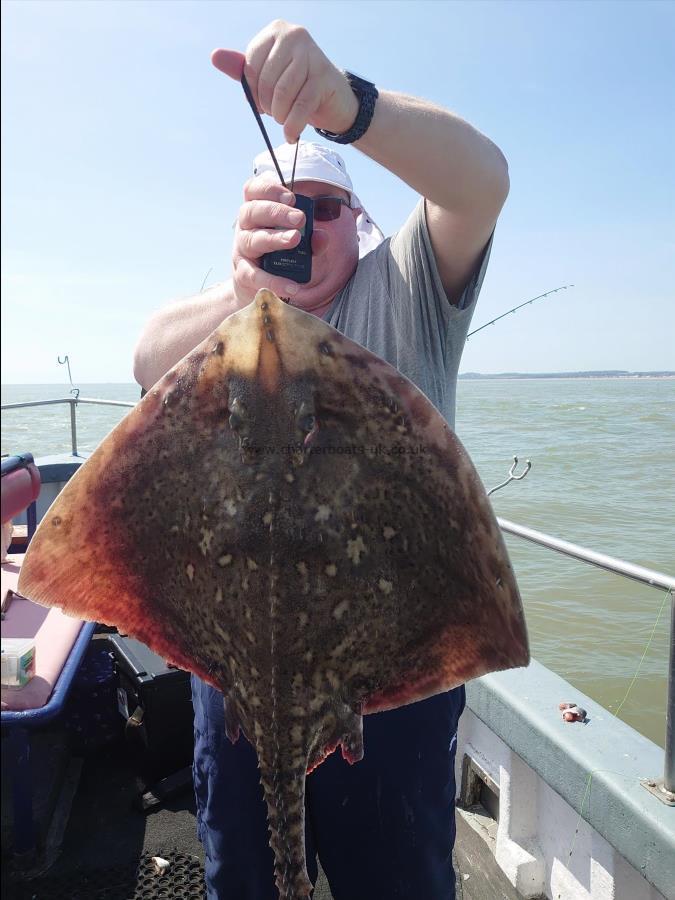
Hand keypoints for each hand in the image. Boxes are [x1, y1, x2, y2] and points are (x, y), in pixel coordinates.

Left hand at [211, 20, 357, 142]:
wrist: (334, 98)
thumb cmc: (297, 86)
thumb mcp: (267, 76)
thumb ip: (242, 69)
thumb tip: (215, 56)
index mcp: (276, 31)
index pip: (251, 65)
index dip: (253, 91)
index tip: (261, 103)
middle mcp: (294, 36)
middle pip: (266, 80)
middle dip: (267, 106)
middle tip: (275, 115)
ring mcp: (311, 55)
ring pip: (282, 93)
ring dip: (280, 116)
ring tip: (284, 122)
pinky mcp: (323, 77)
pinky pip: (300, 106)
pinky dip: (292, 126)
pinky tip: (291, 135)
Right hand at [232, 175, 328, 303]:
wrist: (255, 285)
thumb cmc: (277, 254)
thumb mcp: (295, 241)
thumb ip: (310, 238)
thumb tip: (322, 237)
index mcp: (256, 211)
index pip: (253, 190)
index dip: (269, 189)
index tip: (290, 197)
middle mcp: (245, 227)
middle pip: (253, 211)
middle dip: (276, 212)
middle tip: (300, 218)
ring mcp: (242, 250)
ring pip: (253, 239)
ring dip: (274, 238)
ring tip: (295, 239)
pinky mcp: (243, 273)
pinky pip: (256, 276)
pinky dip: (274, 281)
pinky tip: (292, 286)